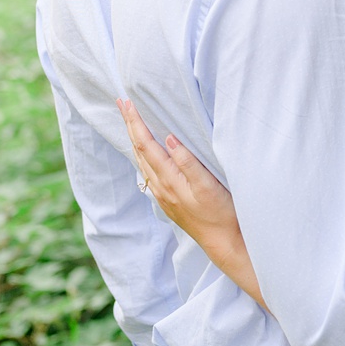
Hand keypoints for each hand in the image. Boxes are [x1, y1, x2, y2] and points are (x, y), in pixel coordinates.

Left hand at [120, 97, 248, 274]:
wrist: (223, 241)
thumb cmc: (221, 212)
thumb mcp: (207, 185)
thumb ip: (187, 162)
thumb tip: (167, 138)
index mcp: (168, 179)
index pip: (146, 144)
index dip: (136, 123)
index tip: (127, 103)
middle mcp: (160, 186)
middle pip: (138, 151)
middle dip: (130, 126)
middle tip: (122, 104)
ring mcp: (163, 195)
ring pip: (142, 162)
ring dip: (135, 140)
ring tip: (131, 123)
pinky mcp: (169, 200)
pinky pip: (149, 172)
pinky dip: (143, 155)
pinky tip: (146, 152)